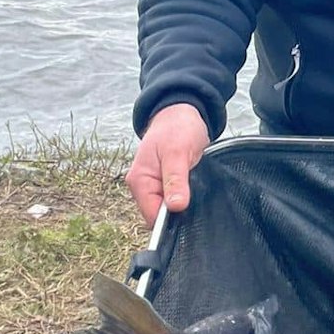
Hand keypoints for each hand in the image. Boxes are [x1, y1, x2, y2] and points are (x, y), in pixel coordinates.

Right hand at [126, 105, 209, 223]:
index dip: (168, 220)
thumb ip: (175, 180)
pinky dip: (182, 198)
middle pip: (157, 215)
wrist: (182, 113)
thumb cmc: (178, 129)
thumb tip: (175, 206)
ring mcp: (152, 185)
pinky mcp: (163, 184)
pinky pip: (171, 200)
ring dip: (180, 205)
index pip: (151, 215)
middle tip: (194, 198)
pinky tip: (191, 190)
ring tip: (194, 191)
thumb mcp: (178, 153)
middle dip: (176, 213)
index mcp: (139, 180)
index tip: (187, 213)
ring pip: (166, 209)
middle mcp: (142, 186)